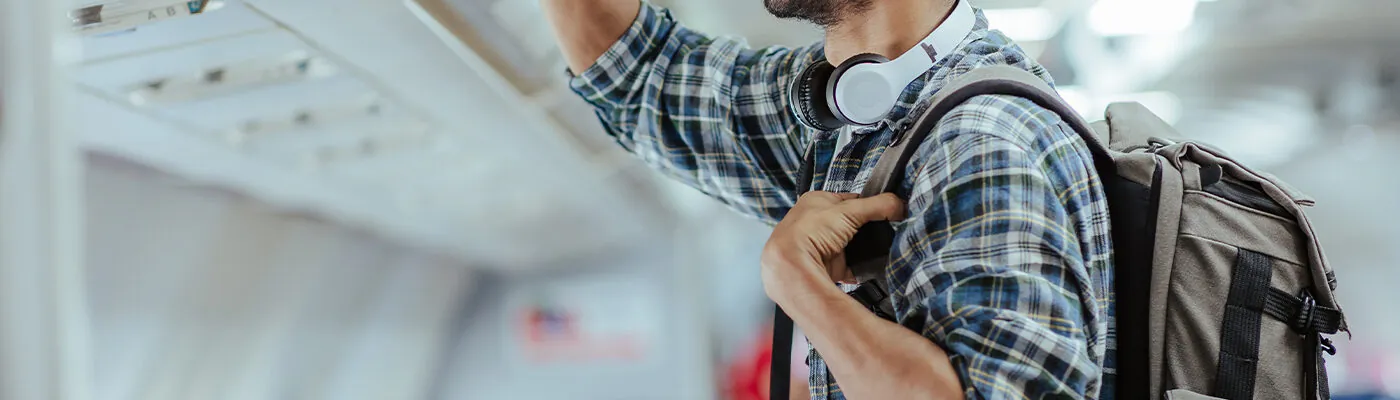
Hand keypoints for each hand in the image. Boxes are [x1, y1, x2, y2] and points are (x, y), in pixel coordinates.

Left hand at [761, 191, 904, 308]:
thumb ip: (878, 205)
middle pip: (852, 223)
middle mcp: (815, 223)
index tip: (887, 210)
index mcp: (816, 201)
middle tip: (886, 230)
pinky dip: (861, 267)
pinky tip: (871, 265)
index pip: (849, 199)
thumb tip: (900, 204)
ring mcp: (821, 246)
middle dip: (867, 228)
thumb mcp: (848, 210)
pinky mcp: (827, 266)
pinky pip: (851, 266)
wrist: (793, 267)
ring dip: (864, 247)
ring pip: (851, 244)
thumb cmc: (810, 232)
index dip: (869, 204)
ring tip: (880, 247)